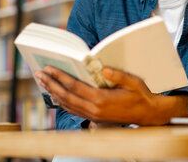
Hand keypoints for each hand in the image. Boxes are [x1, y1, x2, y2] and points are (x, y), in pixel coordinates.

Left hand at [35, 66, 187, 124]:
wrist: (148, 114)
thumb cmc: (141, 96)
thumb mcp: (133, 82)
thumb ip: (118, 75)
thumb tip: (103, 68)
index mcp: (102, 99)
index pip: (75, 87)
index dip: (60, 77)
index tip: (49, 69)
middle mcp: (94, 109)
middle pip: (67, 96)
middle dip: (51, 84)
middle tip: (39, 74)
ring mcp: (94, 116)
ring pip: (68, 105)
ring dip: (54, 93)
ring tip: (43, 83)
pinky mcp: (95, 118)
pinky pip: (74, 110)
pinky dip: (62, 102)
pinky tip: (57, 95)